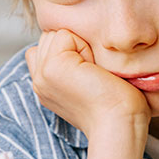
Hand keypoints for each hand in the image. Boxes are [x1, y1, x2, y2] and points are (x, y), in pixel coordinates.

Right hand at [25, 29, 149, 140]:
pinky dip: (84, 46)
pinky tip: (93, 70)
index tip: (90, 77)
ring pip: (56, 33)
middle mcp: (39, 80)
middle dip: (74, 46)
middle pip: (50, 36)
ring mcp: (42, 74)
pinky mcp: (52, 68)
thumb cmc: (116, 106)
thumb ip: (72, 64)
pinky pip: (65, 34)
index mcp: (45, 85)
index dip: (73, 50)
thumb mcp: (87, 82)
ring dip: (79, 46)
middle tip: (92, 75)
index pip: (48, 45)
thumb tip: (76, 41)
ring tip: (92, 73)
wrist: (119, 124)